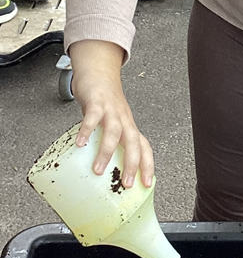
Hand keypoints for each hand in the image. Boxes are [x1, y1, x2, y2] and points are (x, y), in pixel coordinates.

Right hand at [70, 40, 153, 188]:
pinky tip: (80, 143)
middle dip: (132, 164)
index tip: (147, 184)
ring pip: (115, 132)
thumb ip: (109, 143)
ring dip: (107, 152)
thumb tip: (102, 169)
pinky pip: (93, 117)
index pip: (145, 148)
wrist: (98, 74)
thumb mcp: (111, 125)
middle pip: (134, 143)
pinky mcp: (97, 102)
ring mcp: (112, 110)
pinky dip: (87, 130)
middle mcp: (124, 120)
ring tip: (98, 170)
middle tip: (126, 183)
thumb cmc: (105, 103)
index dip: (148, 165)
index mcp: (129, 127)